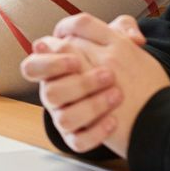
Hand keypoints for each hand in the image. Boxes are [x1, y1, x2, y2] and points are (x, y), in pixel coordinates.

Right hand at [23, 13, 169, 156]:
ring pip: (64, 119)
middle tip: (108, 75)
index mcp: (54, 71)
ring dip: (92, 106)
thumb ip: (124, 28)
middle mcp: (54, 95)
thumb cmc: (119, 68)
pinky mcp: (77, 138)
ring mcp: (64, 118)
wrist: (137, 103)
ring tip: (117, 95)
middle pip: (50, 93)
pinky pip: (78, 142)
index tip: (77, 60)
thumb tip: (132, 37)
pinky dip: (96, 132)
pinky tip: (113, 120)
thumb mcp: (118, 43)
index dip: (49, 64)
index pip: (32, 67)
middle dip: (80, 83)